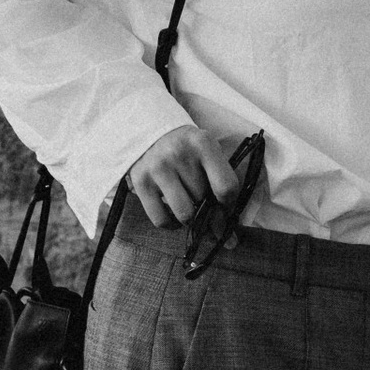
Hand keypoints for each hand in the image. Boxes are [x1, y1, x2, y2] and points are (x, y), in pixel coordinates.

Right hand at [128, 122, 247, 227]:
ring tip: (188, 205)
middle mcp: (179, 153)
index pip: (226, 187)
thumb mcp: (208, 154)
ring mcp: (158, 168)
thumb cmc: (188, 149)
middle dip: (205, 205)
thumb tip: (227, 236)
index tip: (223, 205)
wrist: (151, 133)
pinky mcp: (141, 182)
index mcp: (203, 143)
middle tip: (200, 198)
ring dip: (189, 217)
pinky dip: (171, 224)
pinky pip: (161, 220)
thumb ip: (221, 185)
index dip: (228, 204)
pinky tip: (173, 214)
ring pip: (184, 214)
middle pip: (203, 200)